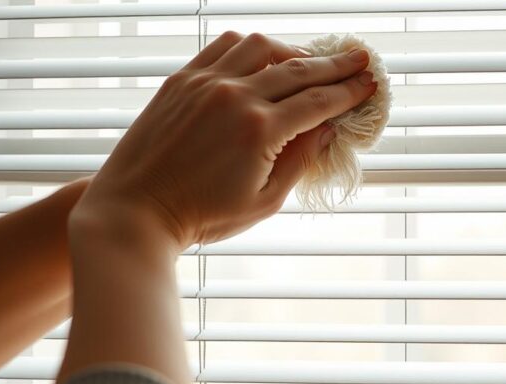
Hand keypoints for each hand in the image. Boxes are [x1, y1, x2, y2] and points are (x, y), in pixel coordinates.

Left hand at [70, 31, 377, 251]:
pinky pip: (224, 46)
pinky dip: (250, 46)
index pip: (319, 101)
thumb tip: (326, 128)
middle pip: (299, 68)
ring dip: (292, 49)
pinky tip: (263, 56)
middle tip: (359, 58)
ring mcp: (205, 83)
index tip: (369, 83)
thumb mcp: (265, 201)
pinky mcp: (181, 80)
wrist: (136, 210)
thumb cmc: (201, 216)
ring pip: (260, 45)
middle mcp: (234, 96)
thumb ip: (300, 160)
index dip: (349, 92)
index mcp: (260, 130)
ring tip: (309, 60)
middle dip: (335, 64)